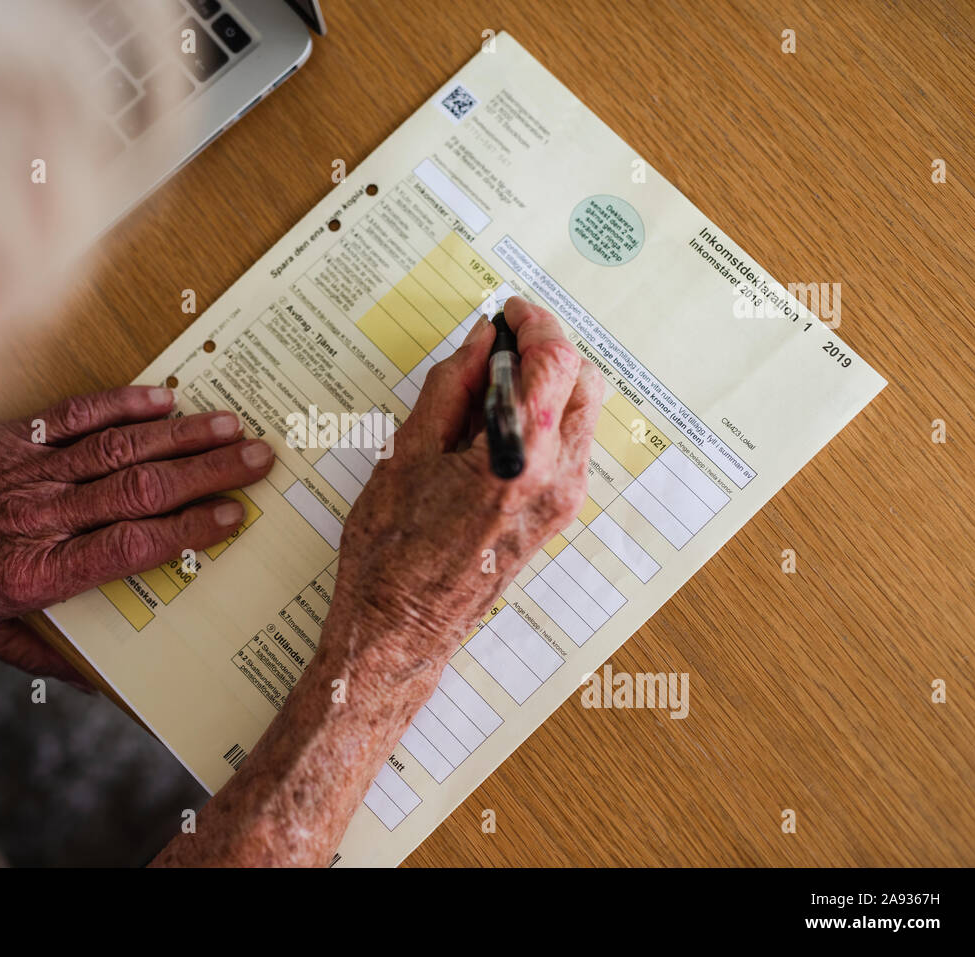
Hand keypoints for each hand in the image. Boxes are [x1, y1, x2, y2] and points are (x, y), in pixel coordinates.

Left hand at [0, 386, 274, 683]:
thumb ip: (41, 654)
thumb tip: (100, 686)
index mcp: (37, 574)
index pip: (132, 546)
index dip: (189, 529)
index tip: (235, 518)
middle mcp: (38, 519)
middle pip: (140, 489)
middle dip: (207, 474)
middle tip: (258, 459)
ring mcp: (24, 474)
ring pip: (118, 449)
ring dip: (181, 436)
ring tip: (231, 425)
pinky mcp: (7, 441)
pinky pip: (73, 418)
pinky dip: (121, 405)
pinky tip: (163, 396)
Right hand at [329, 296, 601, 671]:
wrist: (399, 629)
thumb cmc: (391, 553)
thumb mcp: (408, 452)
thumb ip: (453, 387)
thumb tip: (482, 342)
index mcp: (519, 458)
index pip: (556, 361)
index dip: (535, 322)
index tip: (510, 311)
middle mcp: (556, 480)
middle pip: (583, 382)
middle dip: (547, 352)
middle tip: (497, 346)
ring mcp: (562, 502)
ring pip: (579, 415)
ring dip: (546, 386)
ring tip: (485, 390)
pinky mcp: (555, 517)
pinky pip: (565, 448)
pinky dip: (540, 420)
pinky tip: (489, 428)